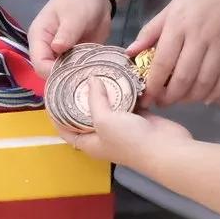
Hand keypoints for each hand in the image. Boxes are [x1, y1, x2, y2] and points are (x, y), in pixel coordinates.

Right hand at [27, 0, 111, 76]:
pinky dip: (84, 74)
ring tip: (92, 79)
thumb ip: (66, 32)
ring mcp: (60, 54)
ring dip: (76, 78)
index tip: (73, 74)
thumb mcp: (74, 15)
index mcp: (39, 36)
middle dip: (65, 78)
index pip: (39, 63)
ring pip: (63, 75)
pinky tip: (96, 76)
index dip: (53, 72)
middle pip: (49, 73)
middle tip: (85, 79)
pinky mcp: (74, 57)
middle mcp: (46, 48)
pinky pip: (76, 71)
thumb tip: (57, 48)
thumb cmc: (79, 0)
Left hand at [56, 80, 193, 165]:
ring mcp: (121, 127)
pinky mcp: (138, 118)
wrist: (168, 149)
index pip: (65, 129)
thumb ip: (95, 99)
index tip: (51, 92)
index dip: (56, 113)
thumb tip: (90, 79)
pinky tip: (118, 73)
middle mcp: (103, 136)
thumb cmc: (130, 140)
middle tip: (74, 74)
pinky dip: (122, 90)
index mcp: (89, 143)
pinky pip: (126, 101)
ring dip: (103, 90)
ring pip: (107, 106)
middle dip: (80, 96)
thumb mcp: (104, 120)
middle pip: (86, 114)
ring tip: (94, 69)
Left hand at [127, 0, 219, 108]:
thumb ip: (152, 30)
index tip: (147, 97)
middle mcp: (199, 37)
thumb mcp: (173, 5)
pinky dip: (216, 92)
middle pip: (183, 77)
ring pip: (205, 82)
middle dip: (171, 96)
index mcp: (178, 25)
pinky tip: (207, 96)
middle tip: (163, 102)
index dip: (153, 85)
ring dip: (192, 97)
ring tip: (182, 99)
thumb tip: (131, 51)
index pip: (162, 62)